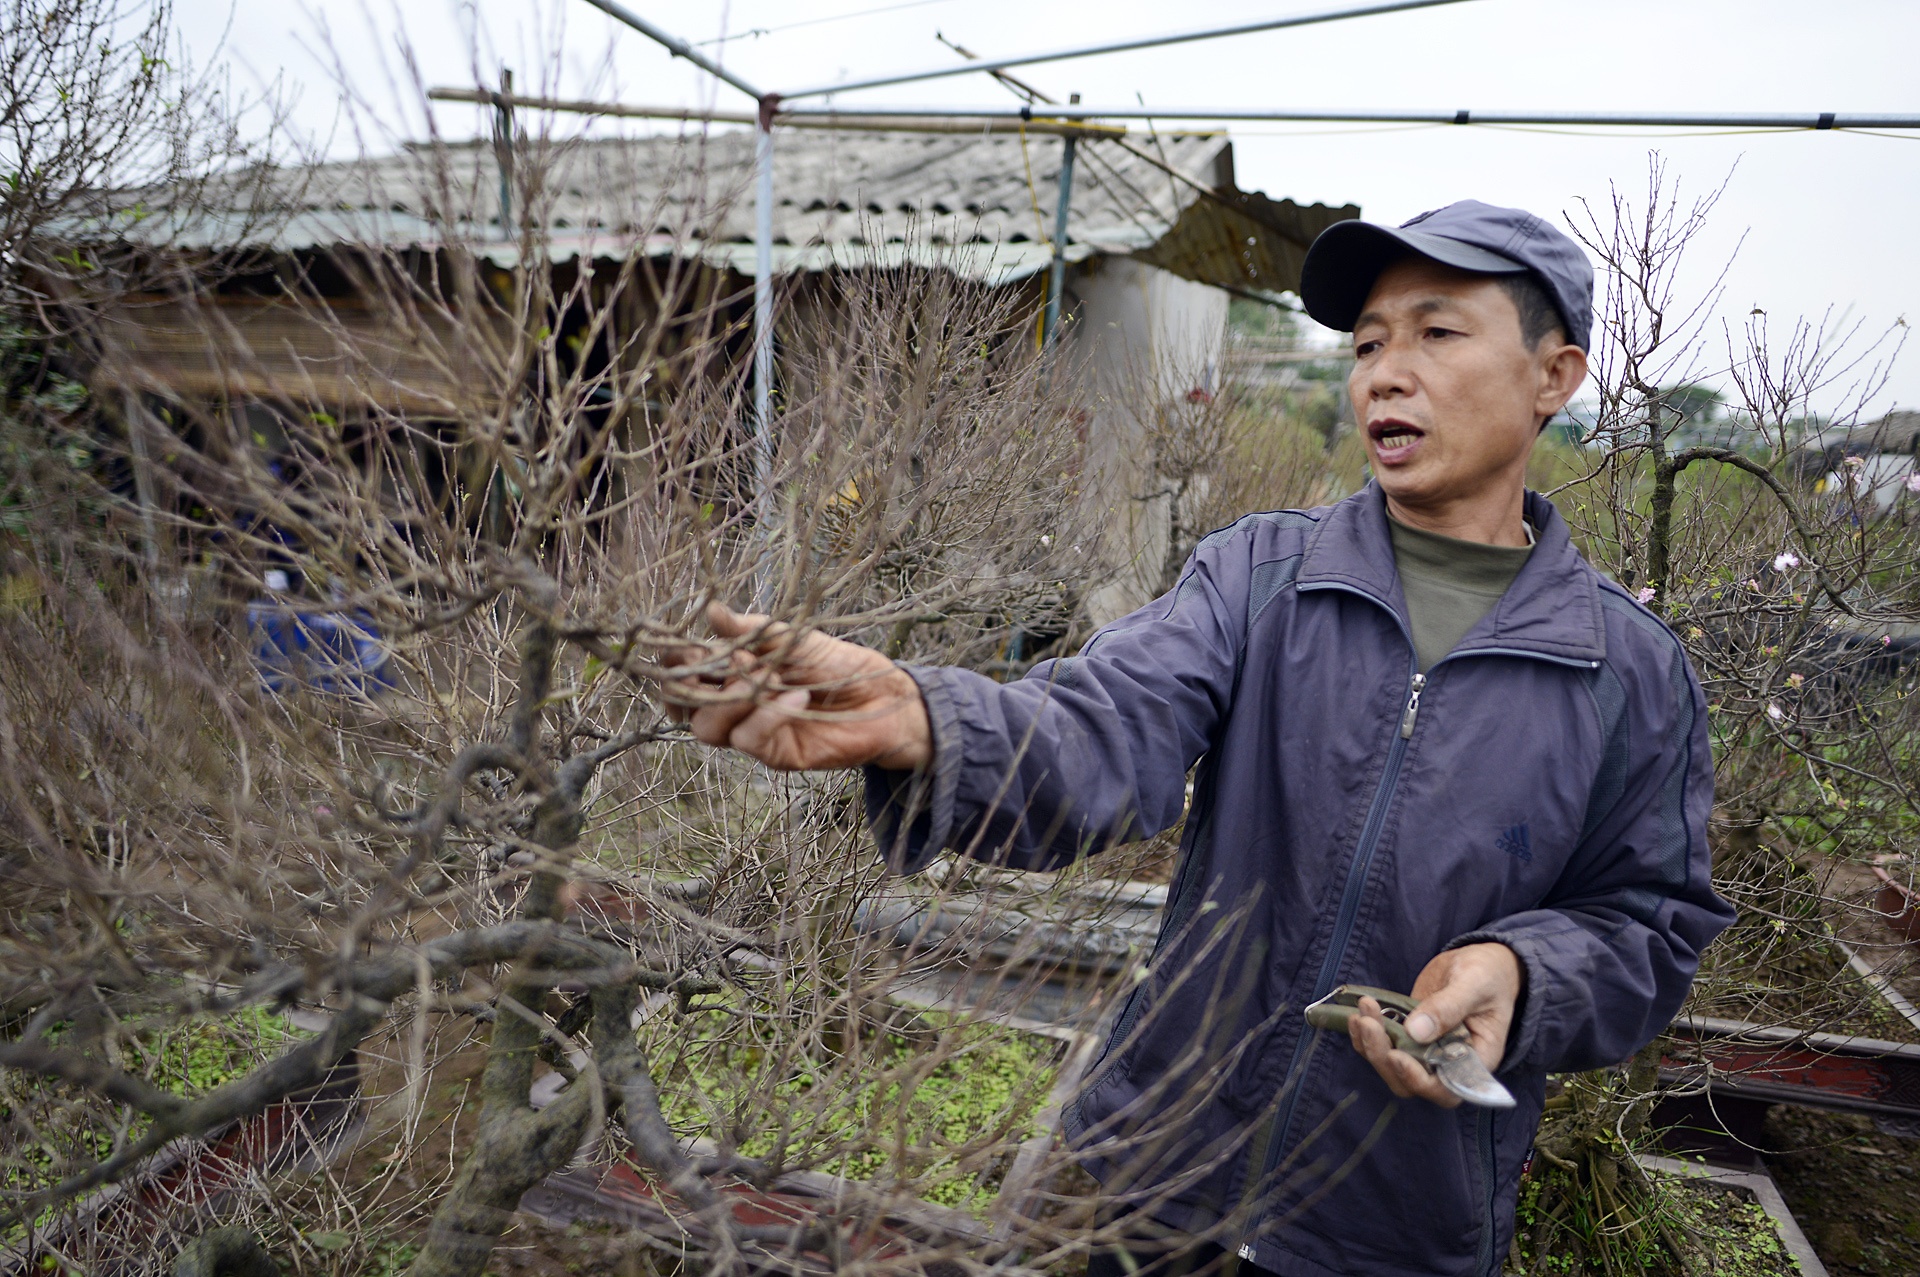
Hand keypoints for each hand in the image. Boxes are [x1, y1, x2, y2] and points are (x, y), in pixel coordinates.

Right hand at [662, 602, 931, 771]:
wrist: (881, 696)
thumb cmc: (836, 664)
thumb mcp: (792, 637)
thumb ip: (750, 629)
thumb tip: (710, 610)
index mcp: (731, 673)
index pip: (682, 674)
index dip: (675, 663)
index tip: (690, 646)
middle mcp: (734, 705)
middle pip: (682, 706)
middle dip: (690, 682)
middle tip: (715, 659)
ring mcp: (752, 731)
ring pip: (707, 727)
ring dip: (730, 696)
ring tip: (765, 672)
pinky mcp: (774, 753)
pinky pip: (749, 738)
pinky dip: (768, 713)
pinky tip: (796, 693)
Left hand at [1346, 943, 1522, 1107]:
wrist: (1482, 963)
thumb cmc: (1489, 975)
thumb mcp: (1474, 984)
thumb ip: (1448, 1007)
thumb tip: (1416, 1031)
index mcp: (1476, 1060)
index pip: (1446, 1090)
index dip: (1419, 1081)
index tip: (1397, 1056)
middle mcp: (1449, 1064)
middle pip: (1409, 1082)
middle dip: (1383, 1057)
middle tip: (1369, 1023)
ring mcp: (1426, 1052)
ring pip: (1390, 1066)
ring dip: (1370, 1044)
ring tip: (1362, 1013)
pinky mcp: (1409, 1036)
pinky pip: (1384, 1046)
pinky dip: (1366, 1035)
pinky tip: (1359, 1014)